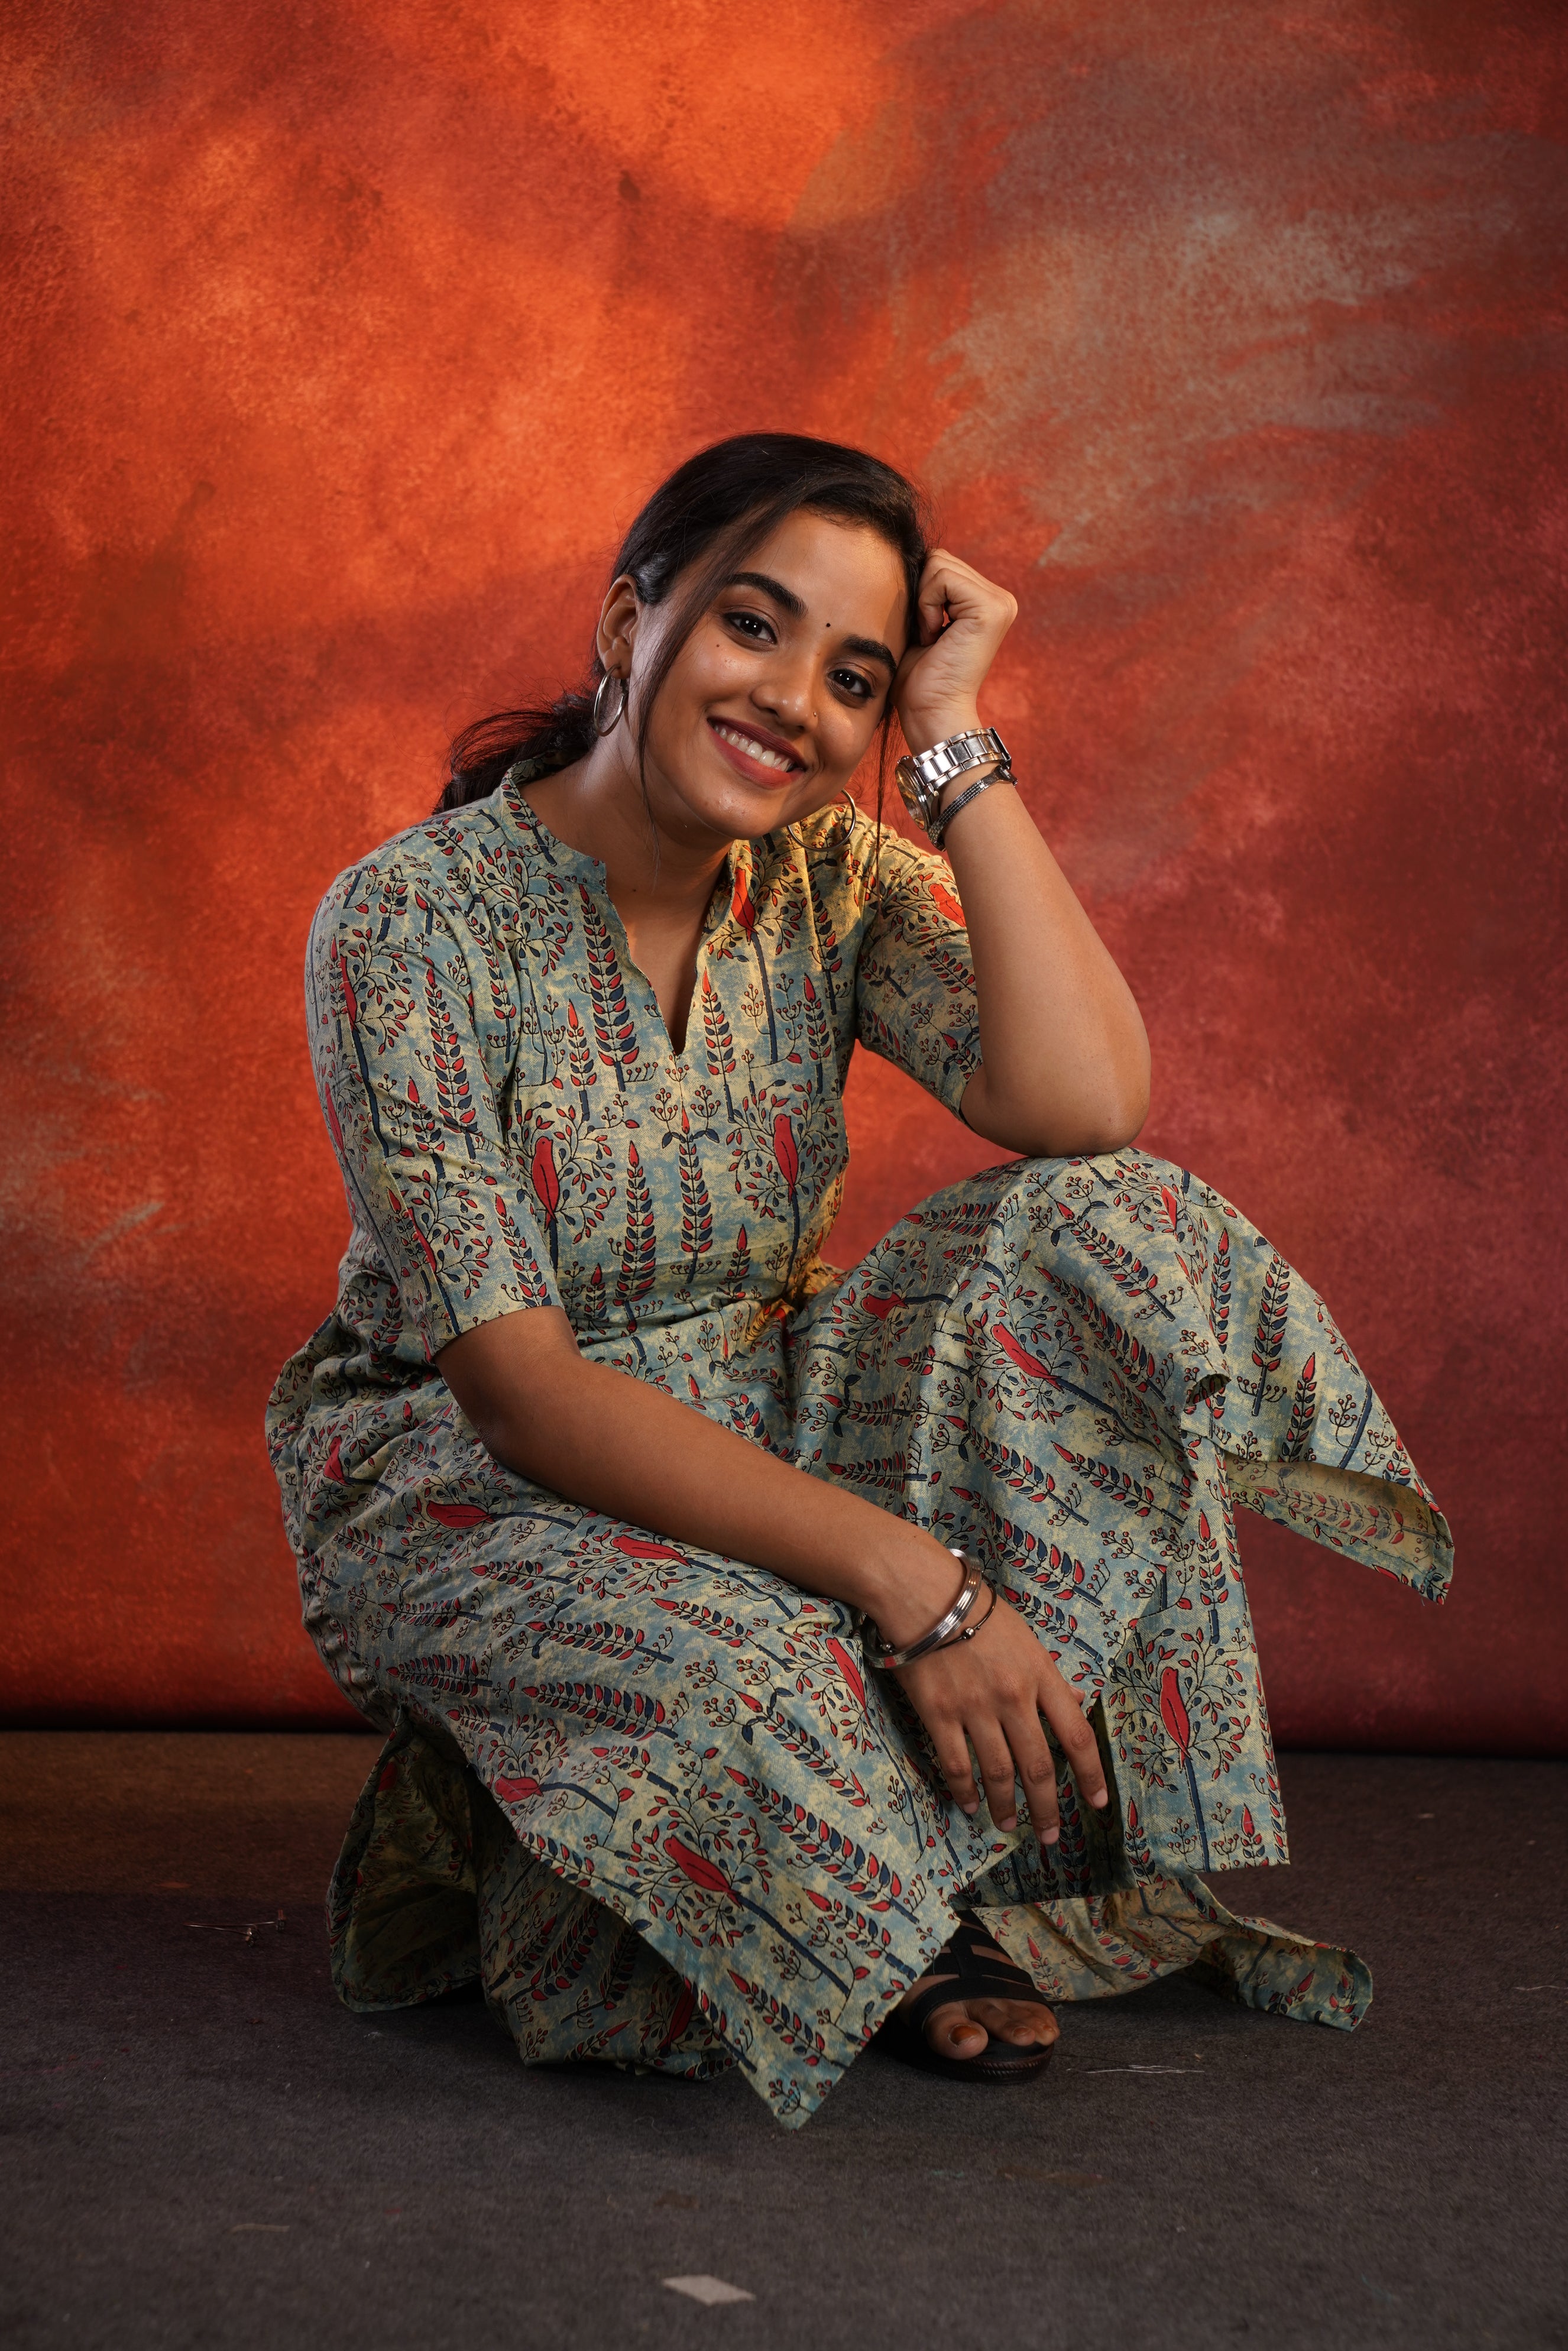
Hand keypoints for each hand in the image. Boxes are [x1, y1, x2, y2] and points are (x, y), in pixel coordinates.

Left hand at [893, 547, 1017, 755]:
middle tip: (926, 636)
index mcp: (986, 601)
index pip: (940, 563)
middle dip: (921, 595)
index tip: (924, 632)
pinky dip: (926, 606)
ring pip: (938, 564)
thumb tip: (907, 553)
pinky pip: (940, 577)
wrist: (930, 713)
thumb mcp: (921, 622)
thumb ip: (925, 589)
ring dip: (922, 603)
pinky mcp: (991, 608)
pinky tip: (933, 636)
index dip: (919, 593)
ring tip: (931, 637)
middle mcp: (1000, 598)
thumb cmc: (919, 678)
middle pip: (939, 558)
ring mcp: (1000, 602)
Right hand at [896, 1589, 1108, 1844]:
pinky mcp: (939, 1713)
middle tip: (1049, 1836)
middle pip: (1038, 1765)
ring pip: (998, 1772)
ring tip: (1009, 1826)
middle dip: (1047, 1807)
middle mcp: (1013, 1697)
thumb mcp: (1026, 1639)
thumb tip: (1063, 1711)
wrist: (924, 1594)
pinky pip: (956, 1763)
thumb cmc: (977, 1610)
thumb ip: (1044, 1678)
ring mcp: (975, 1708)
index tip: (1097, 1803)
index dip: (1090, 1775)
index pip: (1076, 1735)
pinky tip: (969, 1805)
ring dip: (1006, 1806)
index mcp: (1041, 1676)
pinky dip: (964, 1790)